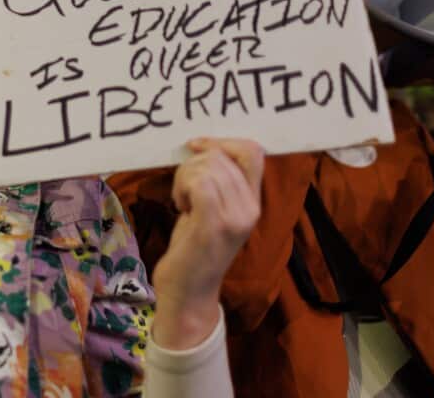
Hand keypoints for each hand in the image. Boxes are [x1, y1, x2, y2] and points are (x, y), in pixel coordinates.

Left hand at [151, 137, 263, 348]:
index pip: (253, 151)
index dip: (222, 141)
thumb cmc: (193, 249)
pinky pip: (200, 183)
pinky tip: (180, 206)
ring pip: (208, 167)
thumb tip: (204, 147)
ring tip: (183, 202)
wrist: (188, 293)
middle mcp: (250, 208)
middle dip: (192, 164)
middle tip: (183, 191)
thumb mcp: (212, 210)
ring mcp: (235, 218)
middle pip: (222, 155)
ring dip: (184, 178)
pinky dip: (182, 187)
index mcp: (253, 202)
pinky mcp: (214, 226)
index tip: (195, 146)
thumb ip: (218, 182)